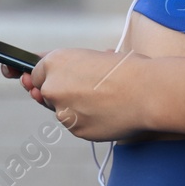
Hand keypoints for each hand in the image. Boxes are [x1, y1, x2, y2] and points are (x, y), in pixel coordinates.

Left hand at [1, 47, 151, 141]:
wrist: (148, 92)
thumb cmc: (127, 69)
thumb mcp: (95, 56)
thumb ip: (71, 65)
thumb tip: (55, 70)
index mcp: (56, 61)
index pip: (36, 71)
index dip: (45, 76)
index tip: (39, 80)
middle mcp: (52, 86)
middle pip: (45, 93)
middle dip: (59, 92)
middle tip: (84, 89)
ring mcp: (62, 111)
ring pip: (61, 111)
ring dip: (75, 107)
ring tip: (104, 99)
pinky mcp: (75, 129)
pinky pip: (75, 125)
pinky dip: (86, 121)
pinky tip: (106, 112)